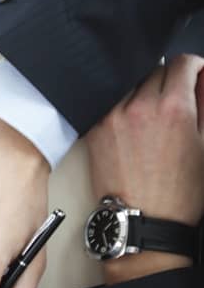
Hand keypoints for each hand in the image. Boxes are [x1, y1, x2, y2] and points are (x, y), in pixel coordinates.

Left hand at [86, 56, 203, 281]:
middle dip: (169, 79)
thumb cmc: (179, 194)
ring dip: (144, 91)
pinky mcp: (95, 127)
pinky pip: (111, 102)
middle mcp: (141, 107)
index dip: (193, 66)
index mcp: (174, 109)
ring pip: (131, 83)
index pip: (182, 63)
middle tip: (175, 99)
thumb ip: (203, 106)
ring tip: (153, 115)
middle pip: (155, 69)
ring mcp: (114, 116)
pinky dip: (124, 106)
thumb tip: (202, 81)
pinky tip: (134, 125)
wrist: (144, 224)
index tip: (195, 71)